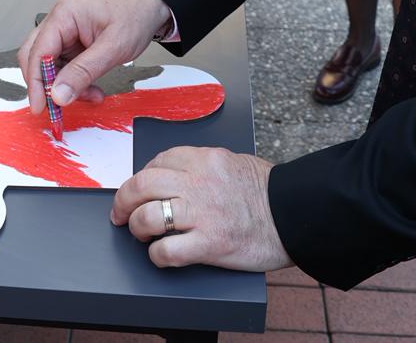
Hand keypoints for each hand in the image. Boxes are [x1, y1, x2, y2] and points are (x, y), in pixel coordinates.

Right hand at [17, 0, 170, 112]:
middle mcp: (60, 21)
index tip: (41, 106)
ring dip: (65, 86)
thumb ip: (83, 72)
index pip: (38, 52)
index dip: (36, 82)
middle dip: (47, 85)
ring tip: (90, 95)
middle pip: (36, 57)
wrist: (151, 6)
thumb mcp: (113, 48)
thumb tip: (58, 94)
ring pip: (51, 66)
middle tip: (58, 108)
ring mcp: (65, 32)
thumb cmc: (135, 15)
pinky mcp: (73, 42)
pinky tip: (92, 89)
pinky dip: (75, 82)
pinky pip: (65, 67)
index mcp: (65, 14)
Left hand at [112, 146, 291, 271]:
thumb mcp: (232, 163)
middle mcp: (198, 182)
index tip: (140, 190)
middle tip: (121, 214)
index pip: (157, 162)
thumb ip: (202, 167)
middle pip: (141, 185)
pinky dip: (157, 256)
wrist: (295, 216)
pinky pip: (166, 251)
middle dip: (123, 201)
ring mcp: (202, 214)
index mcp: (205, 159)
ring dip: (137, 228)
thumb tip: (174, 178)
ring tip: (143, 234)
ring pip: (147, 216)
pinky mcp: (210, 243)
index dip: (142, 177)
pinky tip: (163, 255)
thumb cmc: (268, 193)